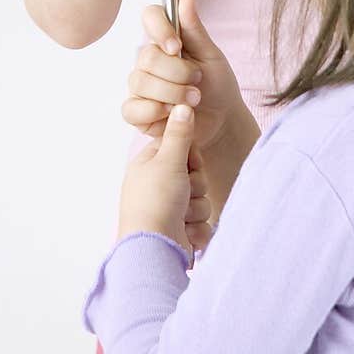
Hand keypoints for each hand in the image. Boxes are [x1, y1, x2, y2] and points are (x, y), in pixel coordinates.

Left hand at [117, 104, 211, 255]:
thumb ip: (179, 133)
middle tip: (183, 193)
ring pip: (202, 199)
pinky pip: (203, 223)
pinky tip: (185, 234)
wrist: (154, 249)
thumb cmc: (157, 201)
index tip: (188, 164)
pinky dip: (197, 229)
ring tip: (181, 217)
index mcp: (150, 165)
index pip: (183, 149)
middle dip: (196, 187)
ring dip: (197, 209)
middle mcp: (159, 186)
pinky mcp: (181, 231)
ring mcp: (170, 210)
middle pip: (196, 175)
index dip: (191, 158)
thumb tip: (181, 104)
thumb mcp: (168, 161)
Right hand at [123, 0, 246, 152]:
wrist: (222, 120)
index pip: (150, 16)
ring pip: (140, 81)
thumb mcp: (211, 55)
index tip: (177, 46)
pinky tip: (172, 113)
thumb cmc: (217, 84)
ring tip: (193, 100)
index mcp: (166, 39)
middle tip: (198, 81)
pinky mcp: (137, 112)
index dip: (159, 28)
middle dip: (178, 72)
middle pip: (146, 56)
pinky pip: (130, 109)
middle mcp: (148, 60)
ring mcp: (140, 85)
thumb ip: (195, 29)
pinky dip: (153, 111)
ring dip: (172, 93)